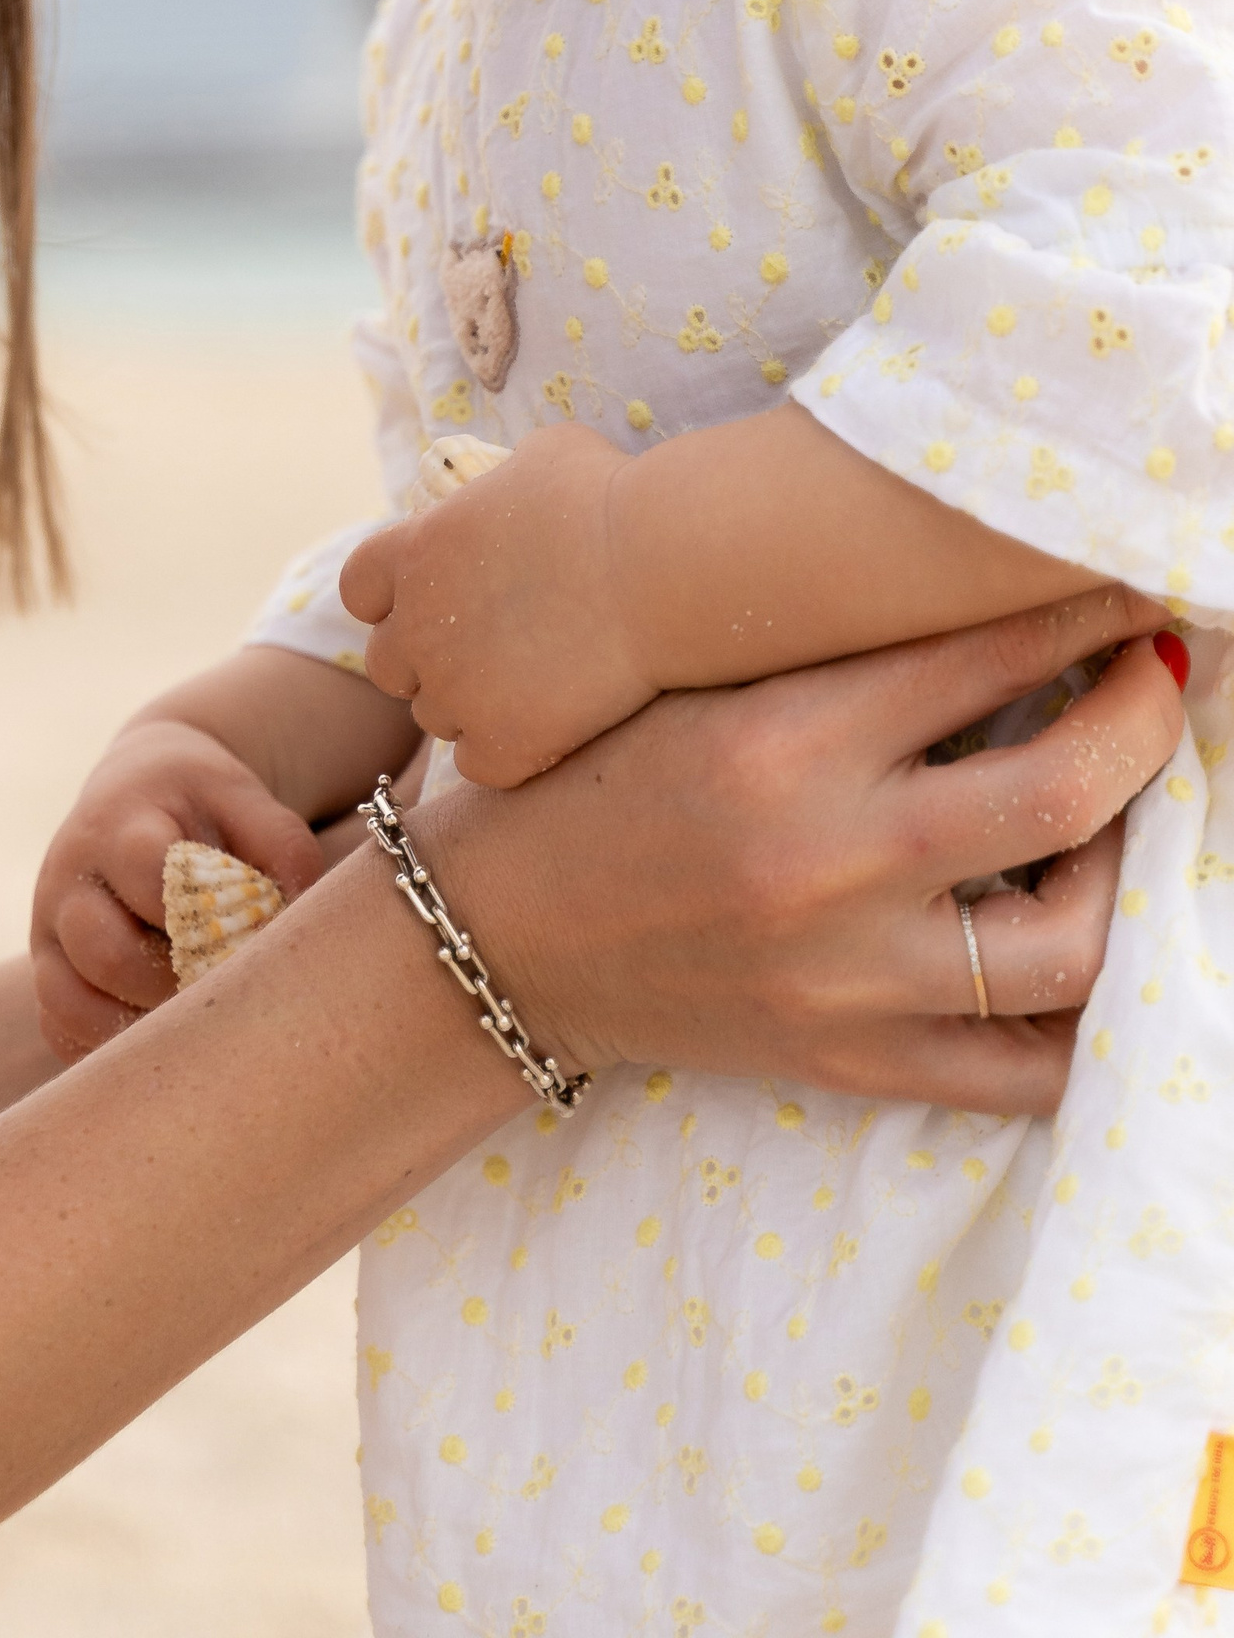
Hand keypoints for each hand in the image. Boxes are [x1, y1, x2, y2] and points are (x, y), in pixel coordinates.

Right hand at [30, 717, 330, 1059]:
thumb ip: (280, 844)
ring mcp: (47, 929)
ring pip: (70, 1001)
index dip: (200, 914)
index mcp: (119, 826)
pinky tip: (157, 1038)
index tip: (241, 932)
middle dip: (174, 984)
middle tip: (222, 989)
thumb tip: (296, 911)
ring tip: (191, 1017)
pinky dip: (105, 1047)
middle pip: (105, 952)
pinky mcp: (46, 971)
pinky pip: (58, 1028)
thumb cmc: (198, 803)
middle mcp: (68, 878)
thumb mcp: (242, 798)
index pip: (145, 874)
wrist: (134, 790)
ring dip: (137, 1026)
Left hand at [342, 424, 650, 783]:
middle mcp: (417, 626)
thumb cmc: (607, 496)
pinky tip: (548, 730)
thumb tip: (518, 488)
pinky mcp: (504, 741)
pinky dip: (508, 753)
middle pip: (387, 665)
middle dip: (426, 661)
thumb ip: (504, 483)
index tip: (436, 600)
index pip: (359, 589)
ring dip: (470, 708)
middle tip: (488, 653)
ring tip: (530, 688)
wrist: (659, 565)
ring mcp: (456, 690)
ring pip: (434, 718)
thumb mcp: (542, 456)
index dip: (392, 599)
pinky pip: (480, 765)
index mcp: (414, 552)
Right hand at [415, 588, 1184, 1116]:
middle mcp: (826, 857)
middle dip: (1140, 716)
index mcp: (777, 738)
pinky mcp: (850, 1061)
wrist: (493, 938)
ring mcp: (847, 975)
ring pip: (1071, 941)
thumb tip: (965, 591)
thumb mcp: (682, 683)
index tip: (1125, 580)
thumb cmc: (581, 780)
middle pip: (1063, 788)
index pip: (979, 652)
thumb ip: (819, 649)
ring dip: (1120, 865)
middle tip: (1156, 676)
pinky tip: (1067, 943)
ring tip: (1104, 815)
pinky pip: (1024, 1069)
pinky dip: (1074, 1018)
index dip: (1077, 605)